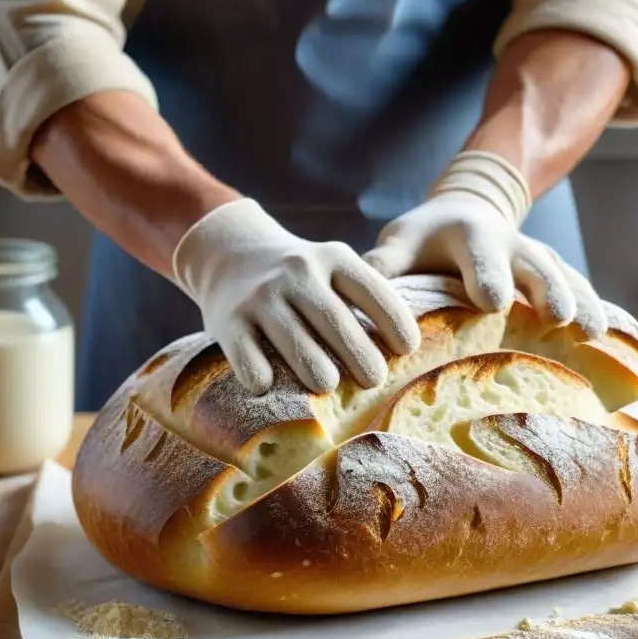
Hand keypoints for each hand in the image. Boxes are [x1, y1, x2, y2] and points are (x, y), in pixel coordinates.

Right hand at [172, 199, 421, 394]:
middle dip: (358, 353)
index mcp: (333, 258)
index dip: (393, 319)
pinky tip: (266, 386)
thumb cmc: (300, 276)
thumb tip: (406, 353)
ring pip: (292, 337)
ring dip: (313, 366)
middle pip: (333, 318)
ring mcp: (261, 296)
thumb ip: (363, 297)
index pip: (370, 289)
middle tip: (375, 380)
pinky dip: (257, 373)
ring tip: (329, 386)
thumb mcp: (333, 267)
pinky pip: (245, 353)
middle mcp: (297, 272)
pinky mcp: (228, 320)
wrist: (229, 252)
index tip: (409, 349)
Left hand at [364, 152, 607, 337]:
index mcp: (469, 236)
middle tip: (559, 316)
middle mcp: (511, 244)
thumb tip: (351, 297)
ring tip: (594, 332)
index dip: (485, 276)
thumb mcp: (401, 242)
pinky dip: (596, 310)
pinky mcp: (557, 275)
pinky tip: (611, 340)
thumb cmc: (425, 239)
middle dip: (546, 289)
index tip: (491, 302)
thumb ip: (384, 266)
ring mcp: (538, 259)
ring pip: (565, 277)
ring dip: (581, 302)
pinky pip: (581, 289)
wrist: (467, 211)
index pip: (478, 256)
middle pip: (533, 264)